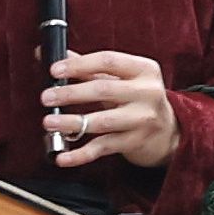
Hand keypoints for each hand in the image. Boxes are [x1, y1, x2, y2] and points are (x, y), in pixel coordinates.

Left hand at [42, 49, 178, 171]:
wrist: (167, 131)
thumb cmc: (136, 98)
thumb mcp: (120, 78)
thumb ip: (88, 67)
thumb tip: (51, 56)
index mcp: (143, 69)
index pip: (108, 61)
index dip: (79, 64)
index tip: (55, 70)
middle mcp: (147, 93)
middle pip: (104, 90)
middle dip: (71, 93)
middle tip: (46, 97)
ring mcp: (142, 119)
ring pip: (103, 121)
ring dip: (72, 122)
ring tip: (50, 123)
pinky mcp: (135, 142)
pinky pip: (103, 147)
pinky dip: (81, 154)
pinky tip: (62, 157)